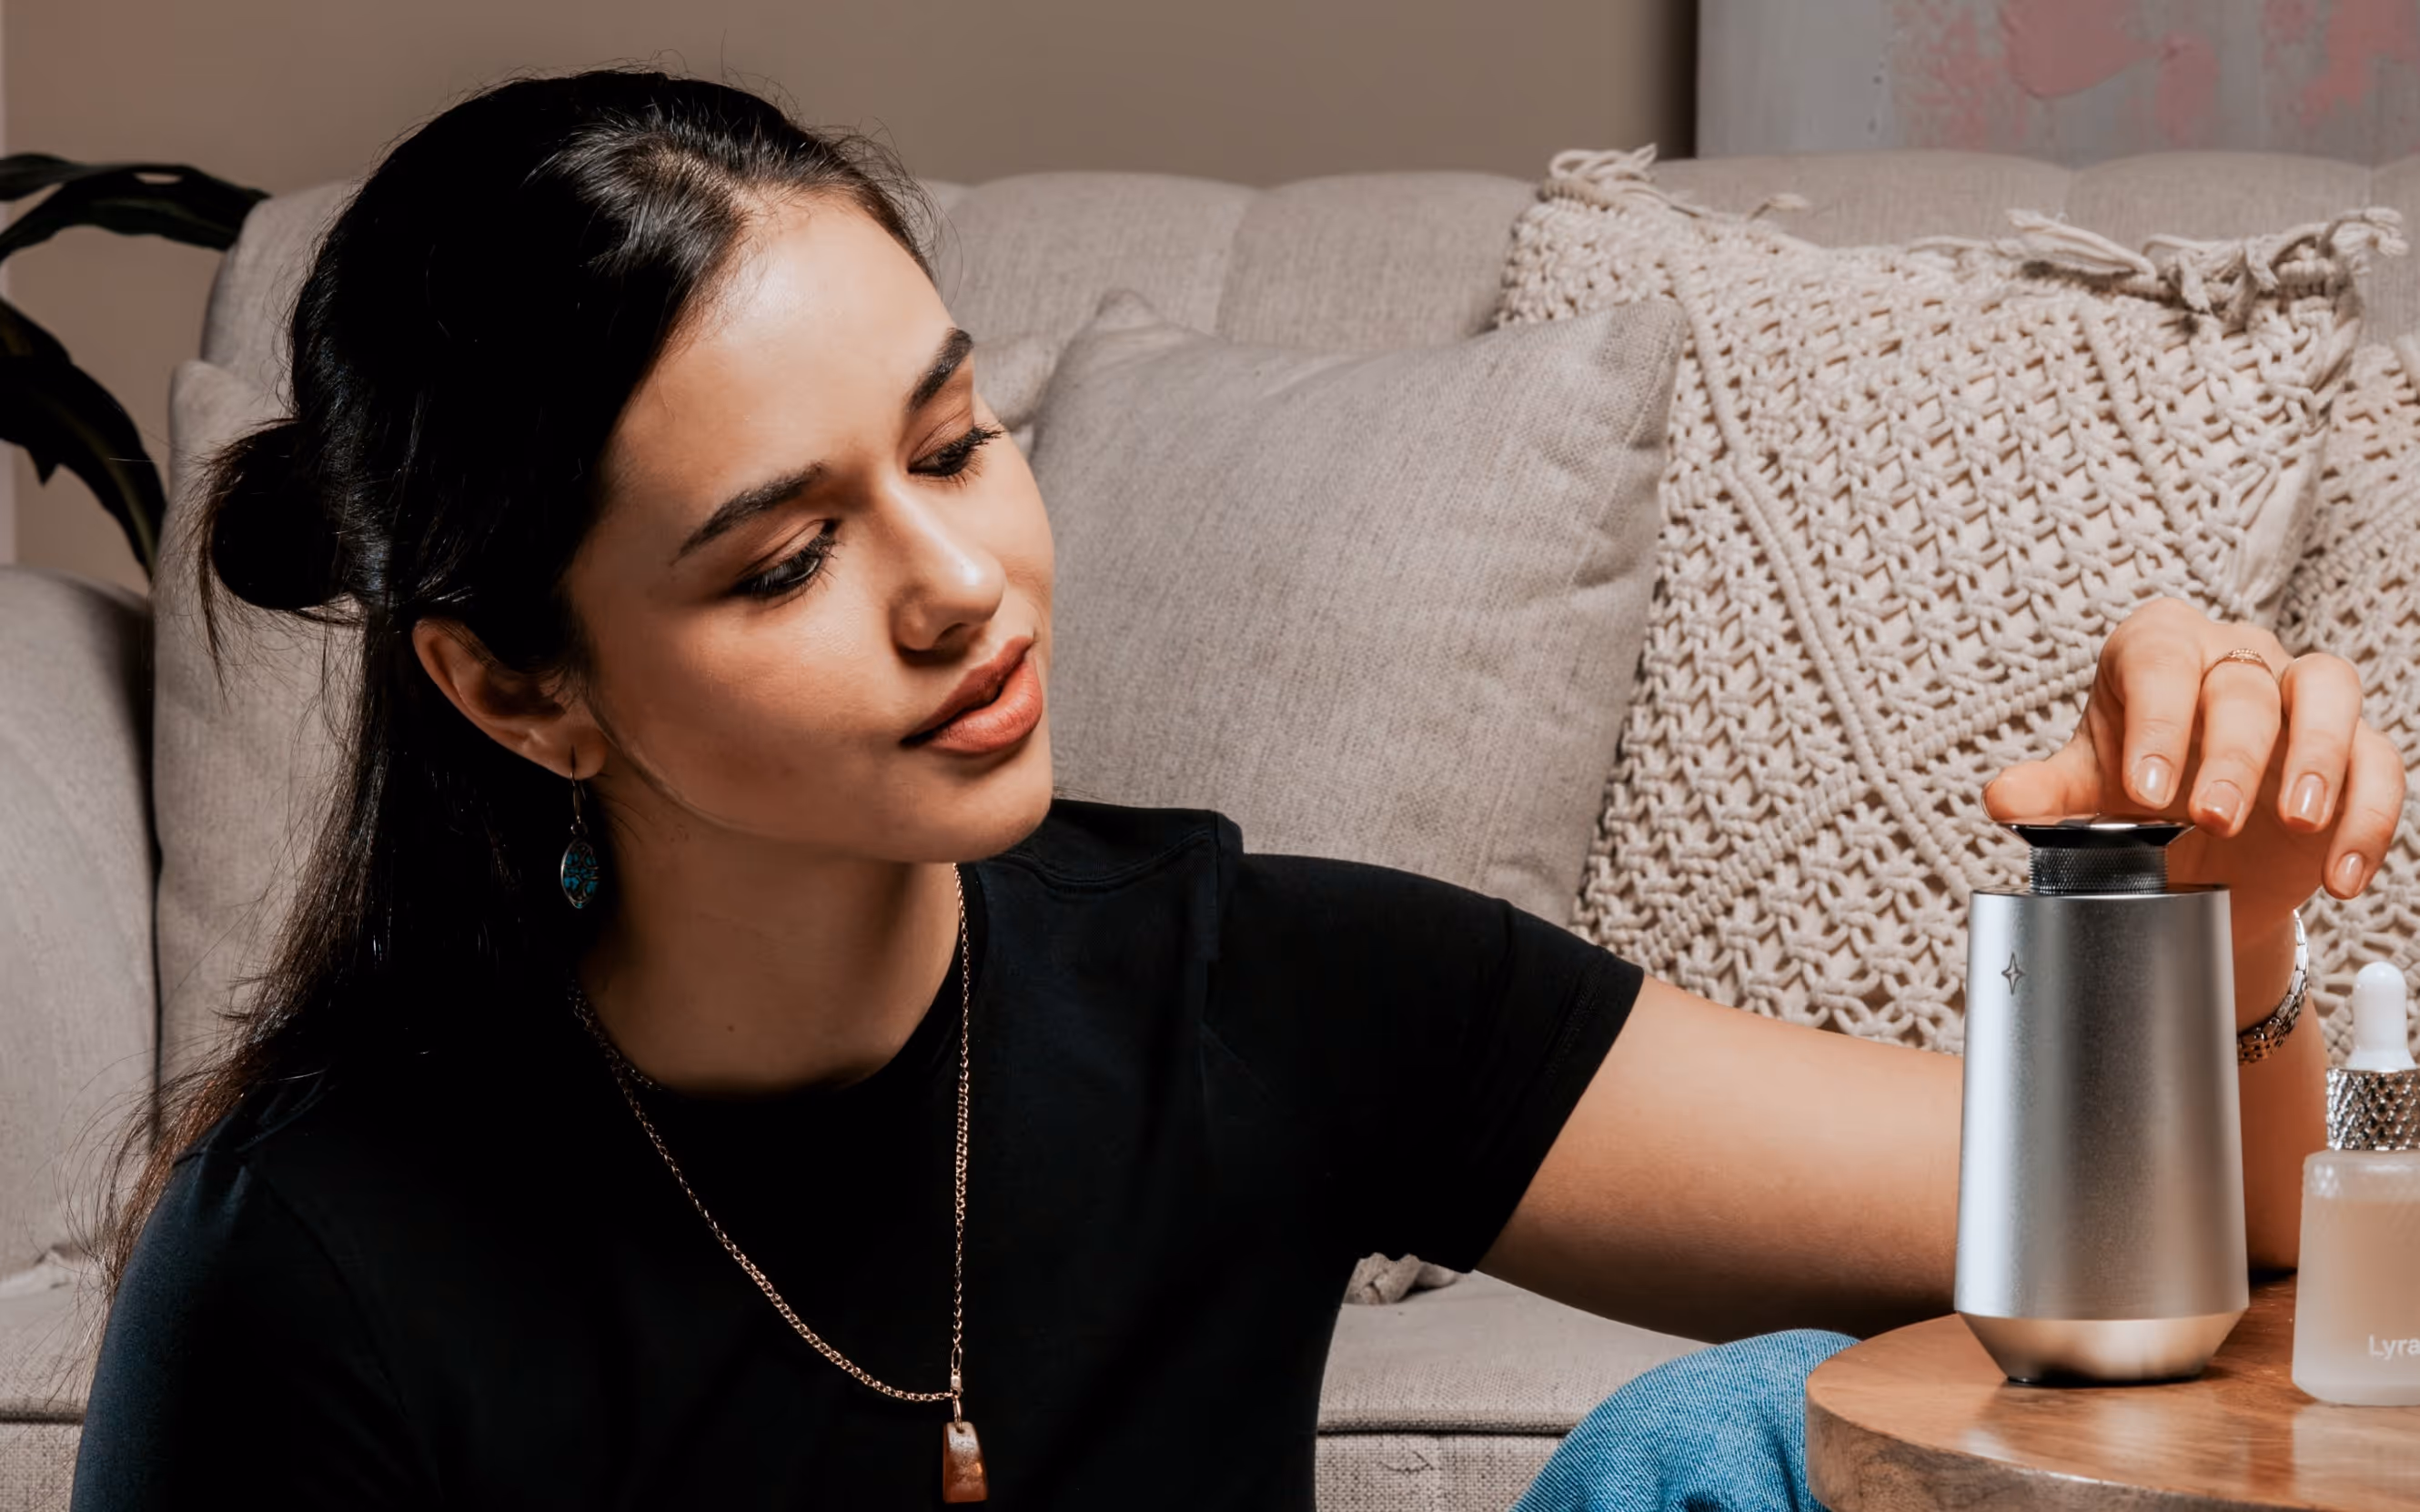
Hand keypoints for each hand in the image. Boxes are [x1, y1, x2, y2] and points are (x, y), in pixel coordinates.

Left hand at [1983, 598, 2404, 951]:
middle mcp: (2234, 655)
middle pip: (2245, 684)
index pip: (2160, 660)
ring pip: (2328, 689)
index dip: (2157, 719)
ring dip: (2318, 757)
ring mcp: (2299, 695)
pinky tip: (2339, 878)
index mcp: (2158, 649)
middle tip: (2209, 817)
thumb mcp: (2086, 794)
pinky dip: (2367, 820)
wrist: (2192, 853)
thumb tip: (2001, 799)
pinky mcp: (2354, 746)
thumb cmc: (2134, 797)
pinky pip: (2378, 763)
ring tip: (2295, 822)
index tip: (2146, 789)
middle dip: (2231, 753)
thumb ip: (2046, 794)